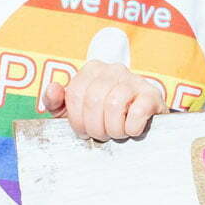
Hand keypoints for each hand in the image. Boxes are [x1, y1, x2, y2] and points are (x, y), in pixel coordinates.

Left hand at [39, 61, 166, 140]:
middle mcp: (113, 70)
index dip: (77, 120)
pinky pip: (137, 111)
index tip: (84, 131)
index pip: (75, 94)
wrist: (142, 121)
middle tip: (102, 135)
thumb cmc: (104, 116)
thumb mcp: (75, 111)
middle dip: (95, 127)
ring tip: (117, 133)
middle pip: (93, 101)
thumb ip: (57, 103)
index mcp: (92, 70)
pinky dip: (132, 127)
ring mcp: (134, 80)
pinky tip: (132, 130)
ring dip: (114, 129)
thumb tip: (52, 89)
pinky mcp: (152, 94)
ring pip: (114, 105)